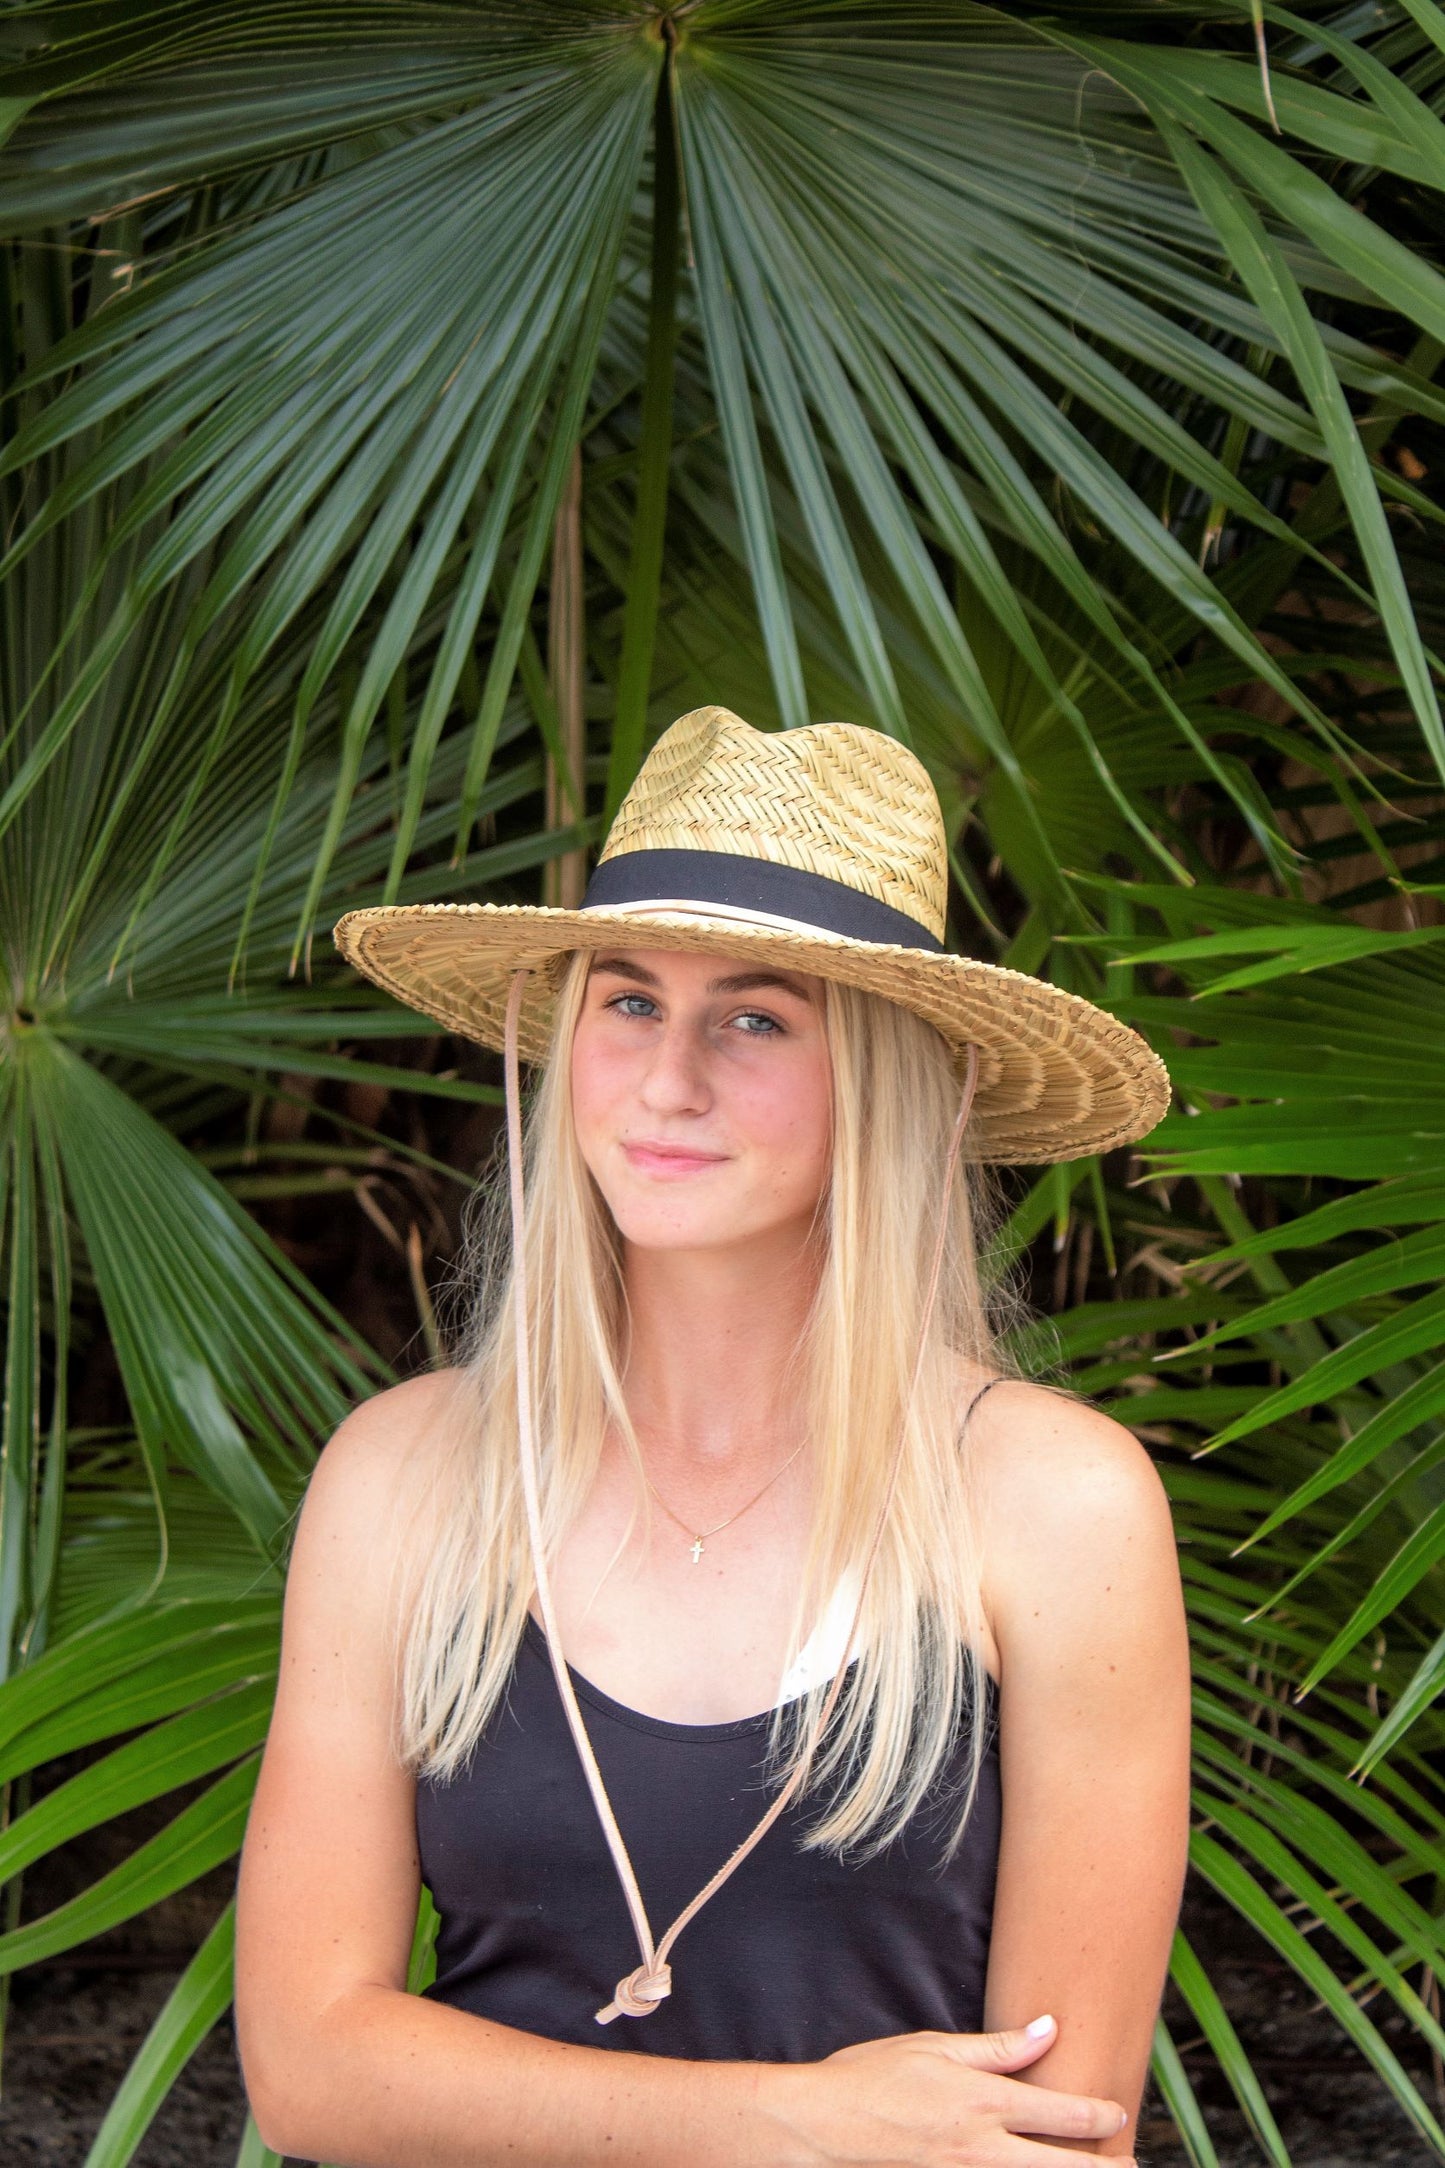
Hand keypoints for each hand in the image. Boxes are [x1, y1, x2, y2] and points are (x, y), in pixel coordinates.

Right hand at [765, 2013, 1132, 2165]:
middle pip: (1065, 2167)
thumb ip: (996, 2048)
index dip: (1099, 2115)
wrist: (823, 2127)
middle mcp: (985, 2150)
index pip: (1062, 2114)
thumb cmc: (873, 2077)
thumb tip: (1047, 2028)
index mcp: (985, 2102)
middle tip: (1132, 2163)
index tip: (1118, 2113)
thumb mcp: (935, 2048)